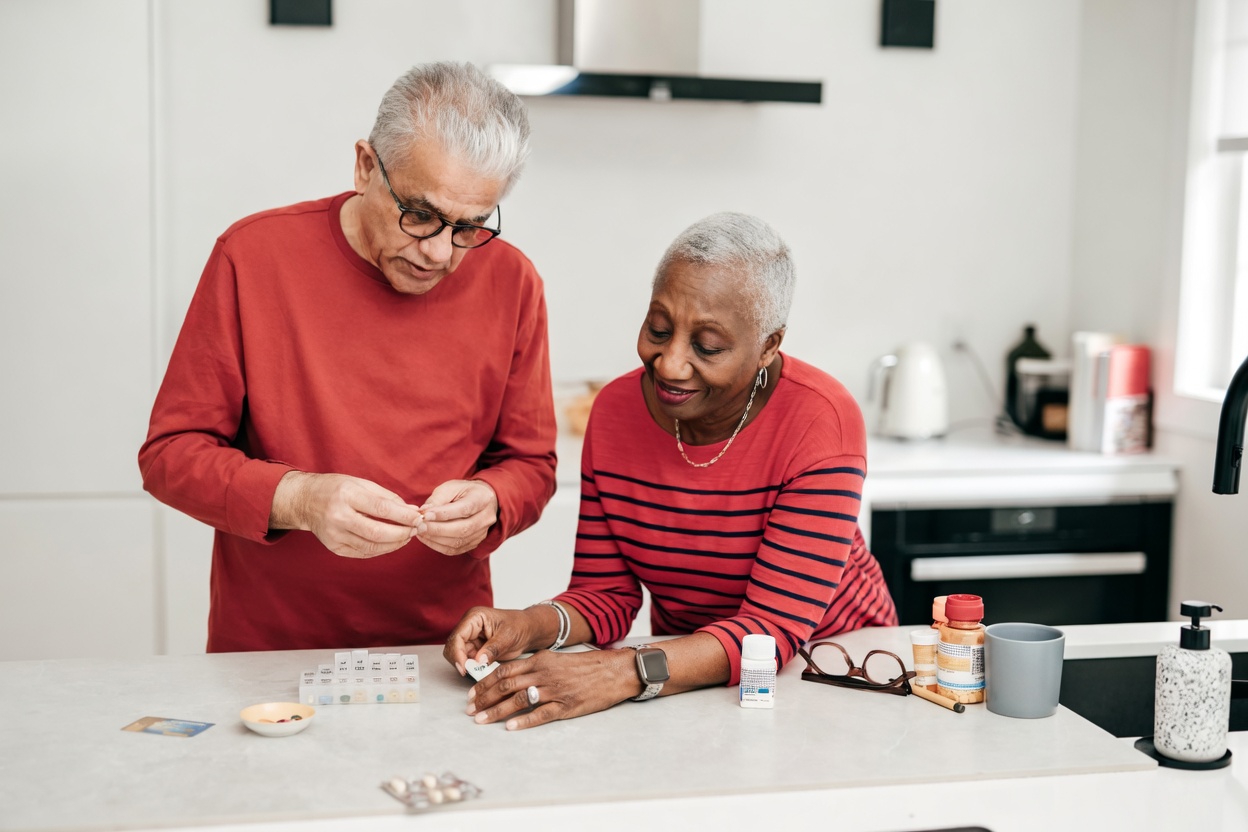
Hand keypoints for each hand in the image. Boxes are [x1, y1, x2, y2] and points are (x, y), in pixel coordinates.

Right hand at [272, 471, 422, 558]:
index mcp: (346, 496)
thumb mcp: (361, 483)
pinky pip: (364, 553)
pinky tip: (392, 543)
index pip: (381, 509)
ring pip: (372, 547)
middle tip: (416, 529)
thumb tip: (412, 511)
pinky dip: (382, 549)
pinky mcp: (335, 548)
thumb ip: (387, 497)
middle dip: (402, 533)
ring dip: (395, 544)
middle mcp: (338, 517)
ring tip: (407, 536)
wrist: (305, 501)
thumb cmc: (337, 488)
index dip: (403, 516)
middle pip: (377, 533)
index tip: (419, 518)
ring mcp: (334, 535)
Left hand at [418, 479, 497, 555]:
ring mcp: (482, 533)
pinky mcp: (474, 543)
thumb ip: (437, 499)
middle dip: (437, 529)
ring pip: (458, 542)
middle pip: (462, 529)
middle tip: (420, 526)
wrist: (479, 500)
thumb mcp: (451, 487)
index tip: (425, 515)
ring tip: (420, 531)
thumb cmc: (464, 491)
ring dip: (436, 539)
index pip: (464, 509)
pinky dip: (438, 546)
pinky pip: (455, 549)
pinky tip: (427, 538)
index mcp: (483, 498)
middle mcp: (486, 517)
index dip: (444, 514)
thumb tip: (424, 512)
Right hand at [443, 606, 545, 674]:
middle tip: (470, 672)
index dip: (457, 653)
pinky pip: (467, 661)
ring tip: (480, 671)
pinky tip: (481, 671)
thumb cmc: (520, 627)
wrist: (528, 631)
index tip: (464, 668)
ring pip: (458, 656)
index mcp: (475, 617)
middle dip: (460, 661)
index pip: (458, 636)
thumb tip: (479, 661)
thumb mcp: (508, 637)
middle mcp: (469, 627)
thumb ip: (493, 648)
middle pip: (453, 647)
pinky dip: (472, 668)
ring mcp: (470, 638)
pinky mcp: (474, 648)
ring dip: (466, 666)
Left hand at [464, 648, 641, 730]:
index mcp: (540, 660)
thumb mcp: (556, 660)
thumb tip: (510, 679)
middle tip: (470, 710)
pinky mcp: (566, 706)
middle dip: (483, 699)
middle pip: (505, 686)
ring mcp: (554, 690)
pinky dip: (523, 721)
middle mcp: (543, 673)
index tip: (471, 694)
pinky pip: (540, 714)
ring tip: (481, 720)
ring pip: (518, 700)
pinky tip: (510, 727)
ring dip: (496, 711)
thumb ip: (534, 668)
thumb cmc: (584, 667)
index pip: (504, 671)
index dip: (484, 683)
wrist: (613, 671)